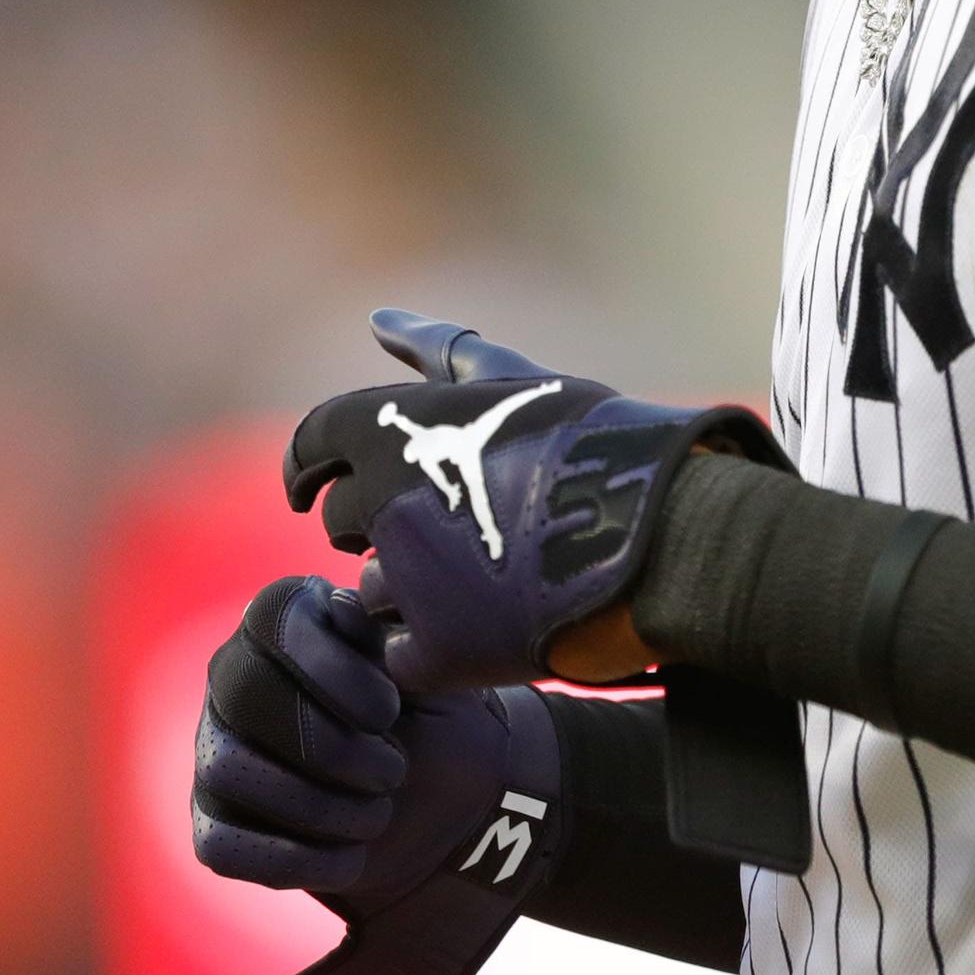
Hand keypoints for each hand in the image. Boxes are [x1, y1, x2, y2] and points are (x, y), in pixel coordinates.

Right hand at [192, 575, 548, 909]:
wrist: (444, 807)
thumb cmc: (433, 720)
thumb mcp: (429, 673)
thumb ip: (389, 635)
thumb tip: (345, 605)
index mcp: (288, 621)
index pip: (277, 619)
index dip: (333, 668)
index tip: (391, 710)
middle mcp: (235, 676)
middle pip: (244, 694)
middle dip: (330, 745)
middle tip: (394, 771)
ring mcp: (215, 749)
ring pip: (228, 769)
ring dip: (319, 805)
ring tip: (379, 813)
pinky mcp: (213, 823)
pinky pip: (221, 846)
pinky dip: (296, 859)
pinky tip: (352, 856)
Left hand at [282, 311, 783, 692]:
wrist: (665, 532)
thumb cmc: (593, 443)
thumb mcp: (509, 380)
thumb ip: (435, 349)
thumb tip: (377, 318)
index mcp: (394, 427)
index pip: (310, 445)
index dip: (311, 468)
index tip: (317, 487)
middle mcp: (385, 500)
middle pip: (342, 522)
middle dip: (380, 525)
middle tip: (443, 525)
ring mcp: (410, 580)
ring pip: (369, 593)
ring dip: (407, 588)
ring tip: (478, 575)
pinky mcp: (440, 650)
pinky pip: (400, 657)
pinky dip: (431, 649)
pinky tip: (482, 625)